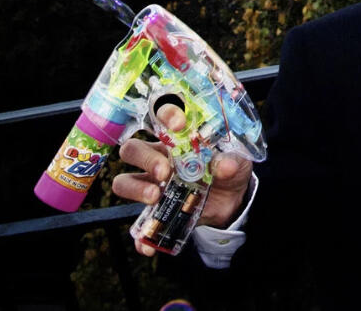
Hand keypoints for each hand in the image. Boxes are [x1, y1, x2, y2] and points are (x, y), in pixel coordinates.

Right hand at [110, 103, 254, 255]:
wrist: (232, 200)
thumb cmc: (229, 169)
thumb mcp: (236, 162)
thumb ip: (231, 161)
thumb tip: (224, 166)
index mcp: (177, 139)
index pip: (160, 118)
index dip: (164, 115)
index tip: (179, 125)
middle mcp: (158, 158)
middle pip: (132, 149)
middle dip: (146, 159)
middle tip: (165, 172)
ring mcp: (152, 185)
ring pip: (124, 181)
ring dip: (136, 189)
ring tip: (156, 197)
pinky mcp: (154, 210)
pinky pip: (138, 224)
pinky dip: (141, 234)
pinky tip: (148, 245)